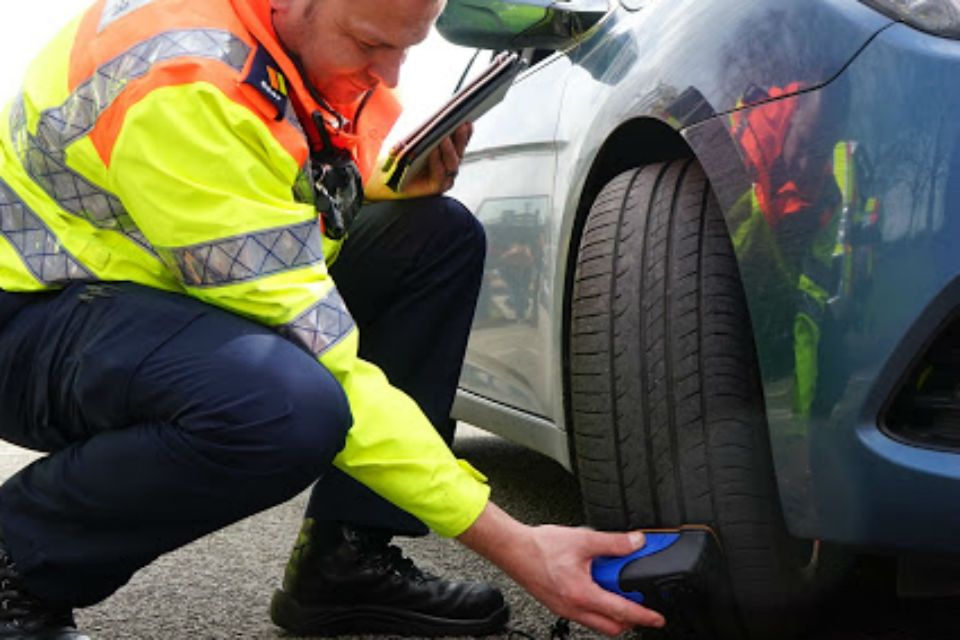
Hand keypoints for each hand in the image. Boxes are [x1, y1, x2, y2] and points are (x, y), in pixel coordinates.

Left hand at [366, 122, 472, 200]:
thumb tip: (435, 115)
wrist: (386, 178)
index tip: (467, 120)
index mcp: (447, 152)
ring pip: (452, 162)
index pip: (460, 141)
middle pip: (460, 151)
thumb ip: (425, 130)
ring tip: (444, 137)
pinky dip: (437, 162)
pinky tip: (433, 151)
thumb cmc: (399, 157)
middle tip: (459, 125)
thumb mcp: (412, 139)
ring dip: (449, 149)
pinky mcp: (437, 187)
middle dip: (460, 137)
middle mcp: (449, 165)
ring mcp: (445, 177)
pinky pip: (440, 174)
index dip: (466, 132)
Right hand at [457, 503, 665, 635]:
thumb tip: (636, 543)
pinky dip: (597, 607)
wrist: (512, 549)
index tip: (658, 619)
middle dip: (630, 620)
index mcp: (582, 595)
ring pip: (597, 623)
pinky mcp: (557, 605)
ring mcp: (564, 610)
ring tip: (618, 592)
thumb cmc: (540, 547)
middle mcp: (573, 609)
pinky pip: (584, 616)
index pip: (622, 612)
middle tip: (640, 605)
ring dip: (612, 613)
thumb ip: (614, 543)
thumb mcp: (583, 540)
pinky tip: (596, 587)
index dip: (644, 616)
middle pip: (612, 627)